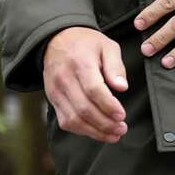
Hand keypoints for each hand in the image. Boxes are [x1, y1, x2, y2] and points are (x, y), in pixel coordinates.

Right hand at [42, 27, 128, 143]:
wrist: (56, 39)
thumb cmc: (86, 43)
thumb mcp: (107, 46)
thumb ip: (116, 66)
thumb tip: (122, 87)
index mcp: (80, 62)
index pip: (93, 90)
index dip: (108, 106)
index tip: (122, 115)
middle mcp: (65, 78)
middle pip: (84, 108)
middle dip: (105, 124)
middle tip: (121, 128)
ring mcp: (56, 91)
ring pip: (73, 119)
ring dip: (94, 132)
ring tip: (113, 134)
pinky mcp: (53, 99)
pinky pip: (65, 121)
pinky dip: (82, 130)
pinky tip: (97, 131)